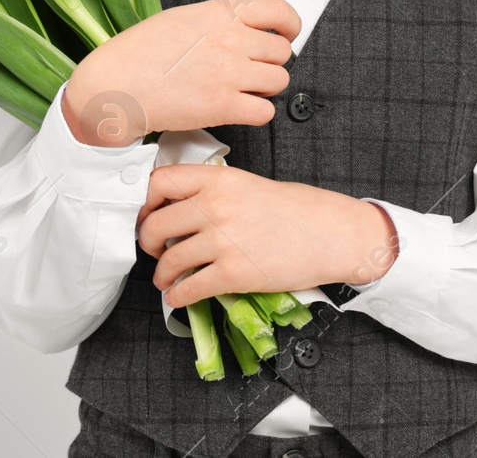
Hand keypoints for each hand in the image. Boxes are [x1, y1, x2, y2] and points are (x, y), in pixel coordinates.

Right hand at [62, 0, 300, 146]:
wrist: (115, 85)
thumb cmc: (140, 53)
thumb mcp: (182, 17)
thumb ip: (219, 20)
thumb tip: (245, 27)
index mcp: (220, 13)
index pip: (280, 11)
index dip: (291, 26)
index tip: (288, 35)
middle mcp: (229, 39)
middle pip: (282, 52)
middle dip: (270, 63)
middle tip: (253, 70)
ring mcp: (228, 72)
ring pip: (279, 81)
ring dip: (265, 89)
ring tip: (243, 90)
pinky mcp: (223, 105)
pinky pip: (265, 112)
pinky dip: (256, 113)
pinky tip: (238, 109)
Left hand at [136, 163, 397, 307]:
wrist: (331, 234)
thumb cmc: (296, 210)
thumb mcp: (248, 184)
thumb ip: (212, 192)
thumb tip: (178, 210)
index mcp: (218, 180)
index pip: (159, 183)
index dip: (145, 203)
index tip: (146, 214)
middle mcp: (215, 206)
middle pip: (155, 225)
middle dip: (148, 243)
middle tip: (155, 249)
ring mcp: (222, 241)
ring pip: (168, 261)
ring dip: (162, 274)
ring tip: (167, 278)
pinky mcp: (232, 274)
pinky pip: (188, 289)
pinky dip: (177, 297)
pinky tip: (179, 296)